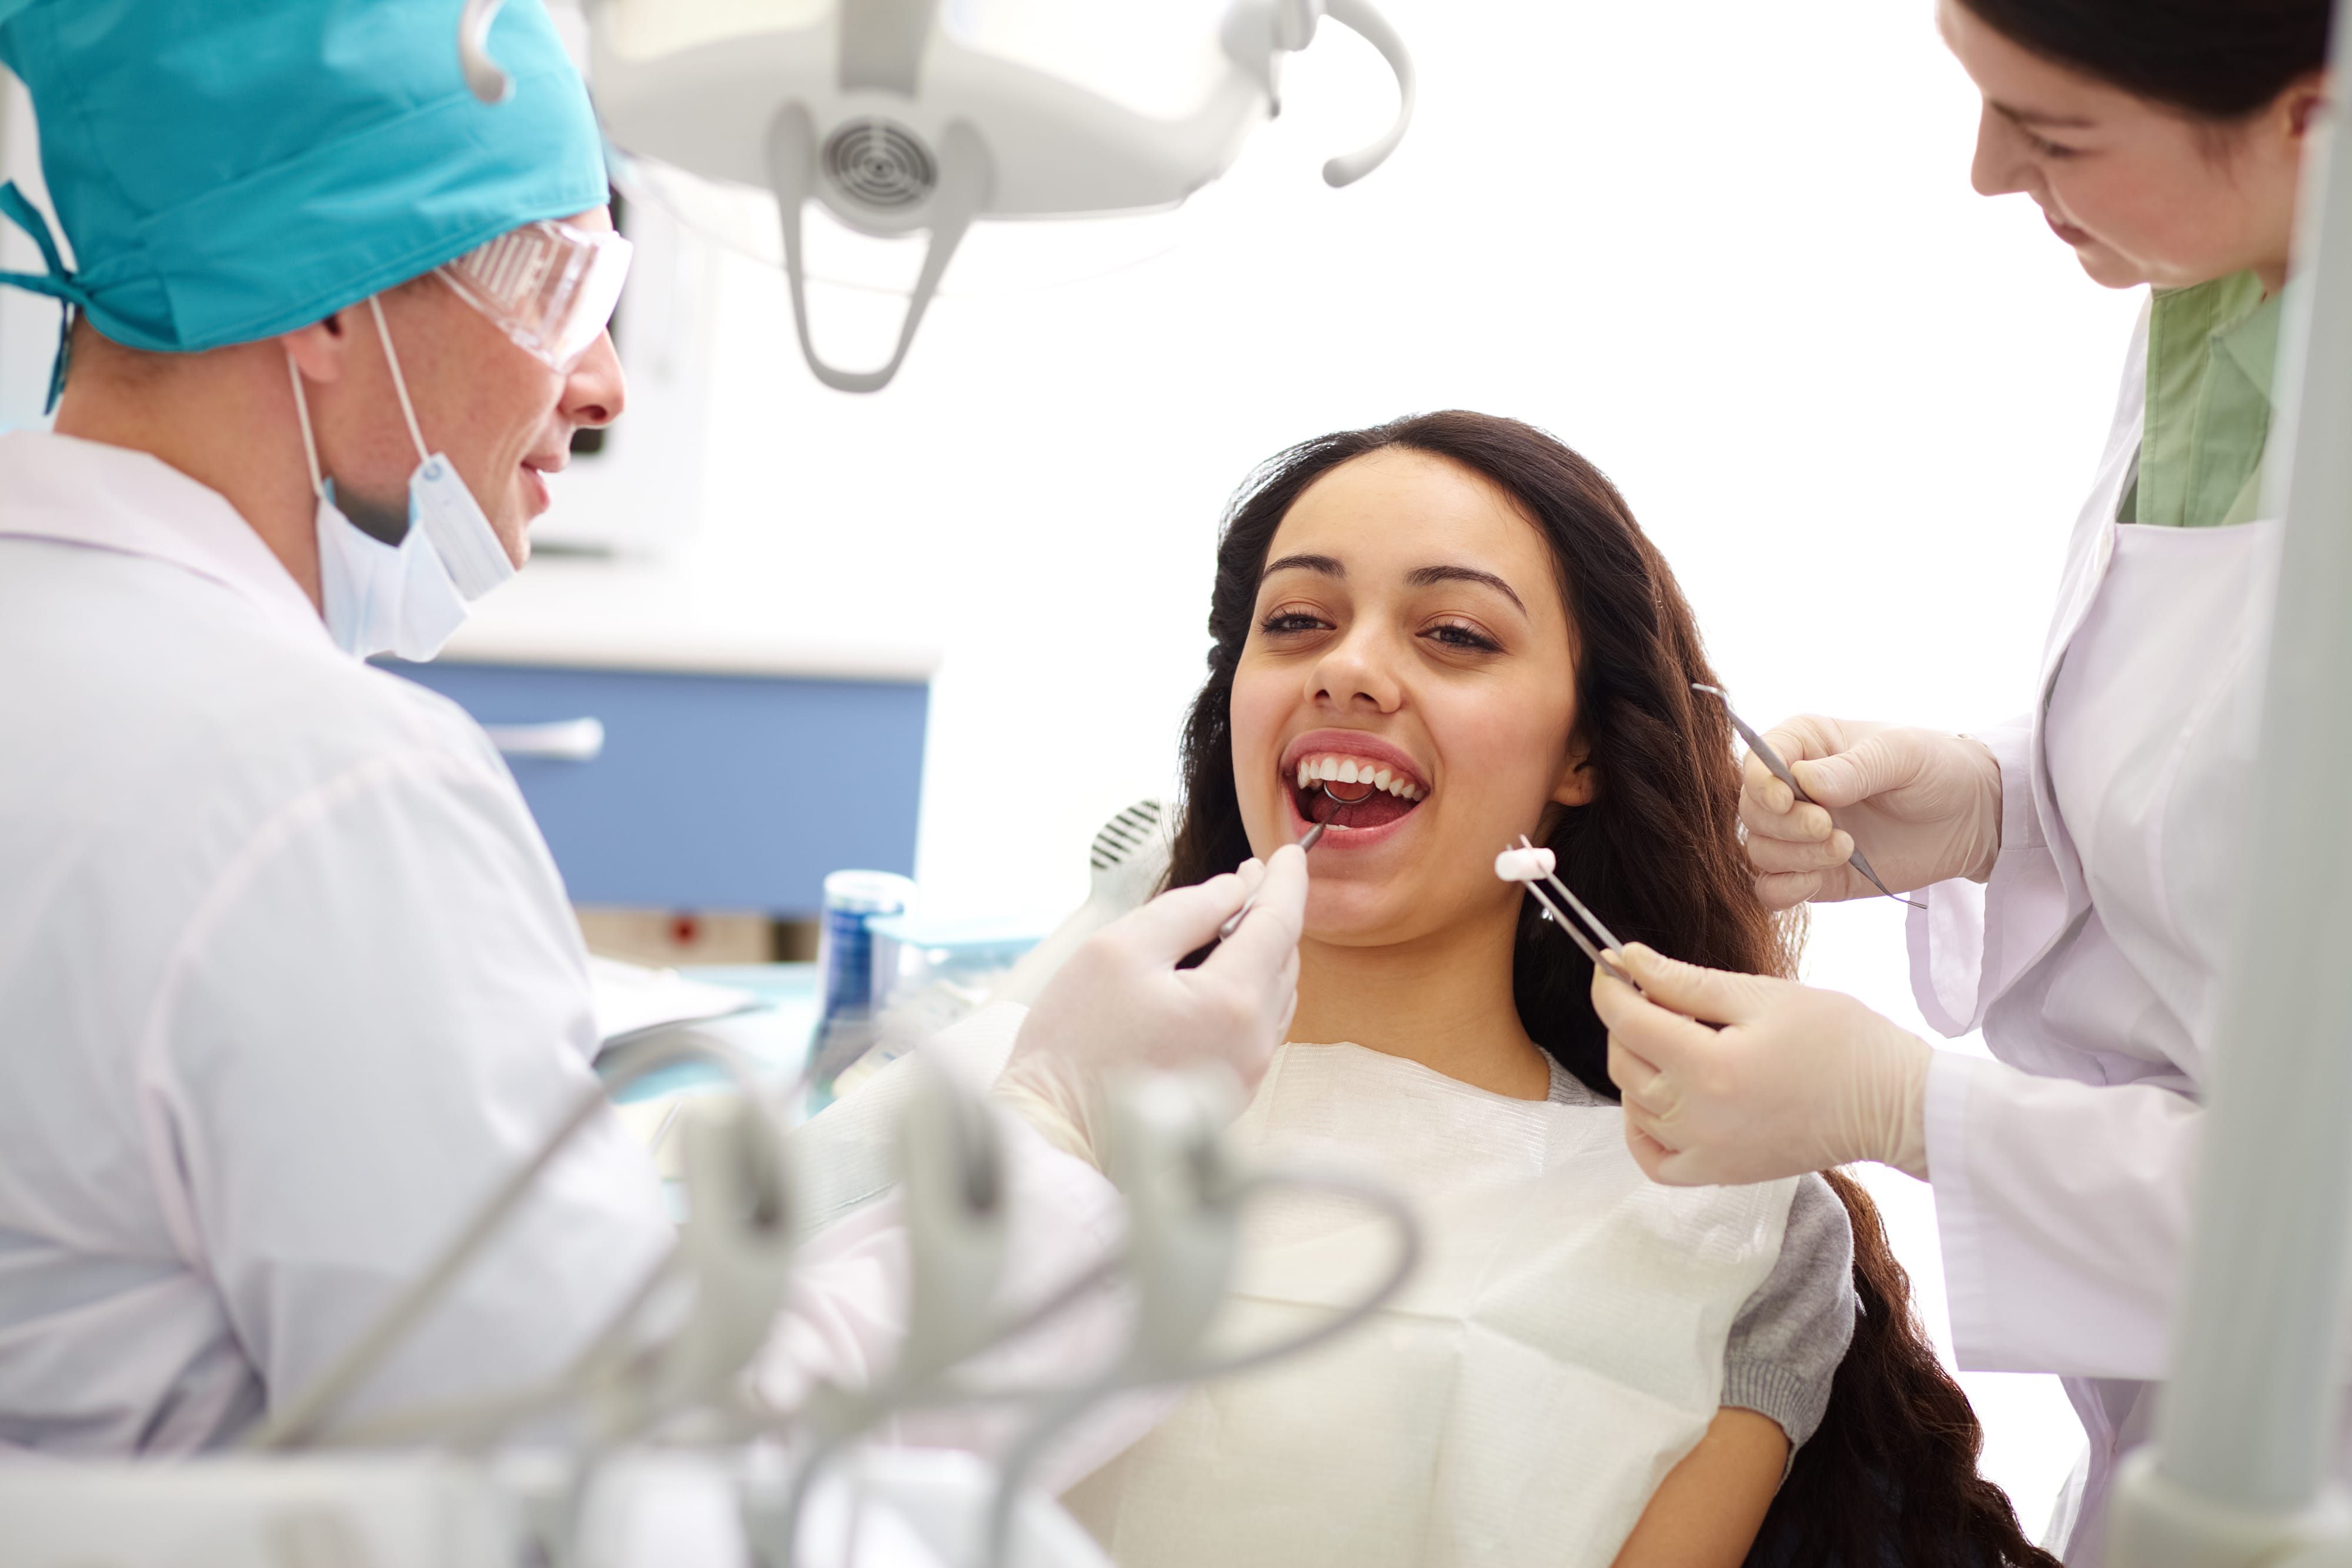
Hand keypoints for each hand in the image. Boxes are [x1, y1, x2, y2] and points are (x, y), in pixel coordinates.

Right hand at [993, 846, 1307, 1166]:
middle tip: (1247, 878)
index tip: (1289, 851)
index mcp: (1233, 1002)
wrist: (1056, 1131)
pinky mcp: (1231, 1092)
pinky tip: (1218, 974)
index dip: (1287, 880)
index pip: (1280, 923)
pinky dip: (1248, 989)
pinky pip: (1257, 1026)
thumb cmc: (1074, 1043)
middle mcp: (1254, 1042)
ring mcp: (1246, 1073)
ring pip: (1275, 994)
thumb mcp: (1119, 949)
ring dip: (1260, 952)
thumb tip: (1235, 890)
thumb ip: (1186, 910)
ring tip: (1231, 922)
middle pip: (1283, 959)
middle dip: (1269, 913)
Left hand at [1593, 944, 1930, 1184]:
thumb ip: (1687, 982)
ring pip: (1634, 1104)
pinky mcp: (1721, 1173)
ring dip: (1635, 1065)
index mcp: (1709, 1067)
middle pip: (1624, 1062)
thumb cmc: (1842, 1041)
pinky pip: (1654, 1159)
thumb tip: (1628, 961)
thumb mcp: (1763, 995)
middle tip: (1656, 993)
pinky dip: (1641, 1129)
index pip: (1627, 1020)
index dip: (1609, 984)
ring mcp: (1707, 1152)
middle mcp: (1699, 1118)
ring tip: (1673, 1037)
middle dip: (1626, 1020)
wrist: (1895, 1104)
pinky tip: (1655, 1098)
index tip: (1609, 961)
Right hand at [1739, 716, 2000, 910]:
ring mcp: (1799, 835)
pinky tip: (1816, 880)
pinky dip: (1783, 891)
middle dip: (1785, 826)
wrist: (1971, 818)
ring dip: (1794, 857)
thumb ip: (1853, 768)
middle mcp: (1792, 789)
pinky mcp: (1813, 874)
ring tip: (1846, 848)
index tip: (1789, 799)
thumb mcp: (1902, 754)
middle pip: (1752, 812)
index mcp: (1804, 744)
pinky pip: (1770, 889)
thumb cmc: (1936, 768)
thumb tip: (1805, 783)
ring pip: (1759, 851)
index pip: (1757, 762)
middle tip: (1830, 828)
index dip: (1761, 783)